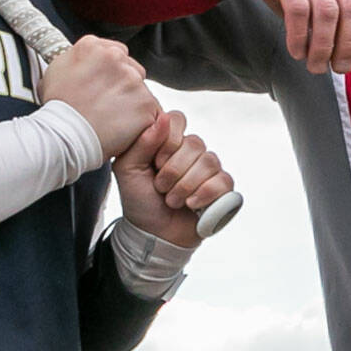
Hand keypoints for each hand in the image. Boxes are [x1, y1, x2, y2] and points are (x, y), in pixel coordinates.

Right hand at [38, 36, 159, 158]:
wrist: (64, 137)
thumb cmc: (57, 109)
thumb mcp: (56, 70)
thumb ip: (78, 57)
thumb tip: (89, 56)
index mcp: (93, 47)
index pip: (117, 52)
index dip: (112, 73)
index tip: (105, 87)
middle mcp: (116, 58)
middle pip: (133, 69)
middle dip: (125, 86)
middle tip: (108, 105)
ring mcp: (133, 80)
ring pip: (142, 90)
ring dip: (133, 103)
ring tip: (113, 119)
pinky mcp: (146, 102)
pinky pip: (150, 111)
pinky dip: (141, 121)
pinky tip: (123, 128)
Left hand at [111, 111, 233, 247]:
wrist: (152, 234)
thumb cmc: (139, 201)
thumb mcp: (128, 170)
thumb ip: (141, 142)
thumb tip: (162, 117)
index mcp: (168, 142)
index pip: (177, 120)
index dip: (168, 141)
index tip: (155, 163)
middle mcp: (190, 151)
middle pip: (194, 143)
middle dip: (173, 171)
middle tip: (160, 188)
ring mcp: (208, 169)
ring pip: (208, 162)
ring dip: (185, 186)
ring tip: (172, 200)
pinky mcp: (222, 188)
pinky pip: (223, 180)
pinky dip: (204, 194)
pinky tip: (192, 205)